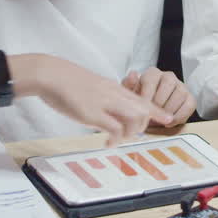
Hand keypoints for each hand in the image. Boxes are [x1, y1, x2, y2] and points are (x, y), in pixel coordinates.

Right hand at [0, 54, 171, 145]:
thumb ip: (103, 96)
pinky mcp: (92, 113)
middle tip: (130, 135)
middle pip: (144, 110)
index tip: (167, 119)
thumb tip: (106, 110)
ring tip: (117, 140)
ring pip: (135, 118)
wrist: (49, 73)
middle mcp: (114, 94)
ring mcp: (104, 103)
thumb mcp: (91, 86)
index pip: (142, 98)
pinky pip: (114, 128)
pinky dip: (115, 139)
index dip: (157, 111)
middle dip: (143, 126)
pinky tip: (107, 143)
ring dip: (131, 133)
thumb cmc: (66, 81)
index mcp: (113, 87)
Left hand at [122, 67, 196, 127]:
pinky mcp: (190, 98)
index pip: (151, 79)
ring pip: (180, 93)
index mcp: (153, 74)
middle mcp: (168, 77)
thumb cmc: (141, 102)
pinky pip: (189, 105)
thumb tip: (132, 75)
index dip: (147, 94)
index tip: (144, 108)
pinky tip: (170, 122)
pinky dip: (180, 116)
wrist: (152, 113)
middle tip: (152, 115)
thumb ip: (128, 85)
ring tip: (160, 120)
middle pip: (168, 83)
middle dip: (159, 102)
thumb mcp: (130, 95)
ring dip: (169, 109)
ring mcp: (181, 87)